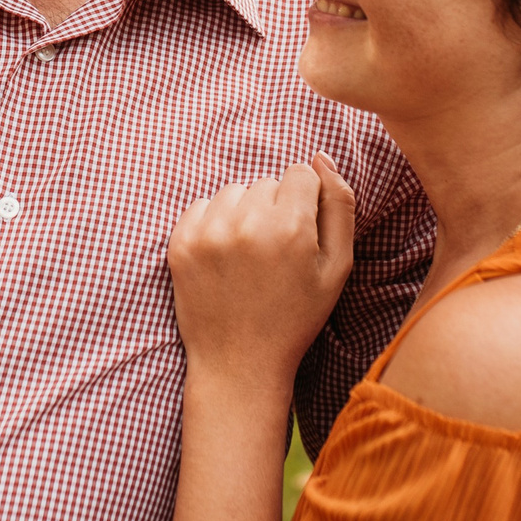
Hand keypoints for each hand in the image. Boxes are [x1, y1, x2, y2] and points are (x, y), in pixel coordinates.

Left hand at [167, 156, 356, 395]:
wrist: (239, 363)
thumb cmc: (296, 316)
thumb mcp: (337, 267)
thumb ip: (339, 206)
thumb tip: (320, 157)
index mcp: (290, 229)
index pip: (301, 174)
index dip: (305, 204)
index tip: (300, 236)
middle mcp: (247, 224)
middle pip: (267, 182)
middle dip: (275, 209)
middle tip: (275, 256)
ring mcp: (209, 233)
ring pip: (235, 191)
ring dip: (244, 213)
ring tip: (250, 257)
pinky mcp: (180, 243)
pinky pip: (202, 205)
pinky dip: (215, 223)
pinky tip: (225, 258)